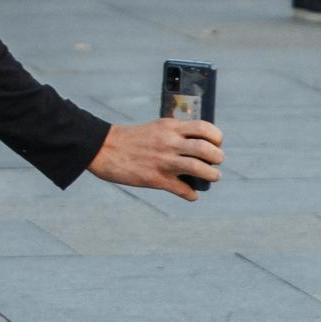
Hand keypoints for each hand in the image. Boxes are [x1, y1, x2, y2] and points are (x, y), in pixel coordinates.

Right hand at [88, 117, 223, 201]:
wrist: (102, 148)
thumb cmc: (129, 138)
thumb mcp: (155, 128)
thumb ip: (174, 133)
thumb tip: (196, 145)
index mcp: (169, 127)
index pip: (204, 128)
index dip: (216, 137)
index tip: (216, 143)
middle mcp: (169, 143)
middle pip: (206, 149)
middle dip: (218, 157)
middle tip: (216, 161)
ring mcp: (163, 161)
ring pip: (200, 169)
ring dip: (212, 175)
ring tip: (213, 176)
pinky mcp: (156, 179)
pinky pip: (183, 190)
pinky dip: (191, 194)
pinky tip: (191, 194)